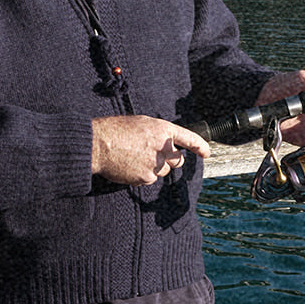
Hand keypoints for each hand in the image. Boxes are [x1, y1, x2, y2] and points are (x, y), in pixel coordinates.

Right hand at [91, 116, 209, 185]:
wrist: (98, 145)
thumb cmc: (114, 131)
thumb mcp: (140, 124)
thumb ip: (157, 134)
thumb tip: (164, 144)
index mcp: (163, 130)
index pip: (189, 138)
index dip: (200, 146)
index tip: (206, 153)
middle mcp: (163, 147)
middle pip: (178, 160)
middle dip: (170, 160)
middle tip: (154, 156)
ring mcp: (155, 164)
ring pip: (162, 171)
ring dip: (153, 168)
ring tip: (134, 159)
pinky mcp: (146, 177)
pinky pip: (149, 179)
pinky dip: (141, 176)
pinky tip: (128, 167)